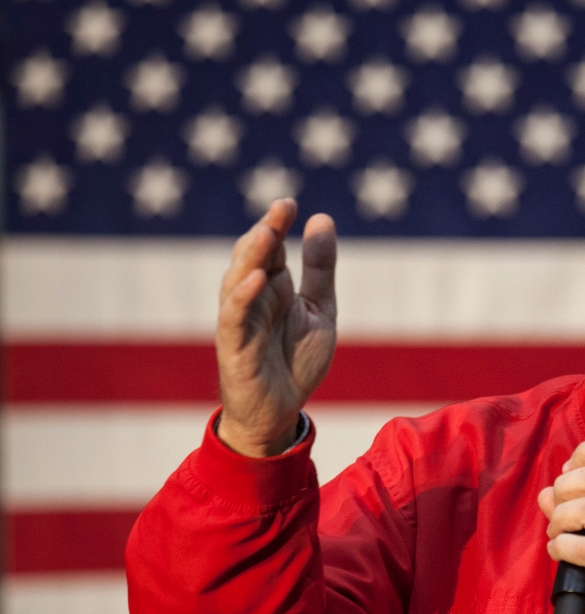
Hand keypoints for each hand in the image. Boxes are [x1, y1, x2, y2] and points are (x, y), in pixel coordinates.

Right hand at [215, 198, 337, 456]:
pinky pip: (234, 319)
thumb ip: (319, 268)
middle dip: (264, 233)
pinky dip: (242, 298)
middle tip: (280, 209)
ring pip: (237, 282)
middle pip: (252, 259)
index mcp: (273, 287)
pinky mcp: (234, 349)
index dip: (276, 224)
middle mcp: (253, 299)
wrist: (283, 411)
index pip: (271, 248)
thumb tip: (321, 219)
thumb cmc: (296, 359)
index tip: (289, 203)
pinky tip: (257, 279)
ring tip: (266, 234)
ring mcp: (241, 322)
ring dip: (250, 258)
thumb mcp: (320, 308)